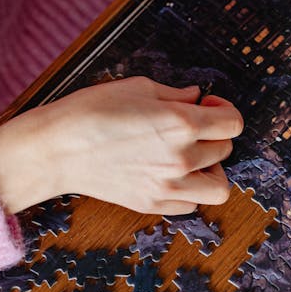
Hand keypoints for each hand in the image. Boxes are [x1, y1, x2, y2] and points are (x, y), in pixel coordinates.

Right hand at [0, 76, 243, 215]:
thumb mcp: (137, 87)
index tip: (208, 105)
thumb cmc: (91, 110)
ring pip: (219, 186)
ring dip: (212, 169)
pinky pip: (191, 204)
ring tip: (192, 156)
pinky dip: (190, 190)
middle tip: (192, 124)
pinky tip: (172, 173)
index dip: (224, 110)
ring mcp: (168, 186)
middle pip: (225, 149)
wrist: (58, 149)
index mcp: (180, 123)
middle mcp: (181, 158)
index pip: (232, 123)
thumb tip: (195, 97)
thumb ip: (174, 93)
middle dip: (213, 133)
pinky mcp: (153, 204)